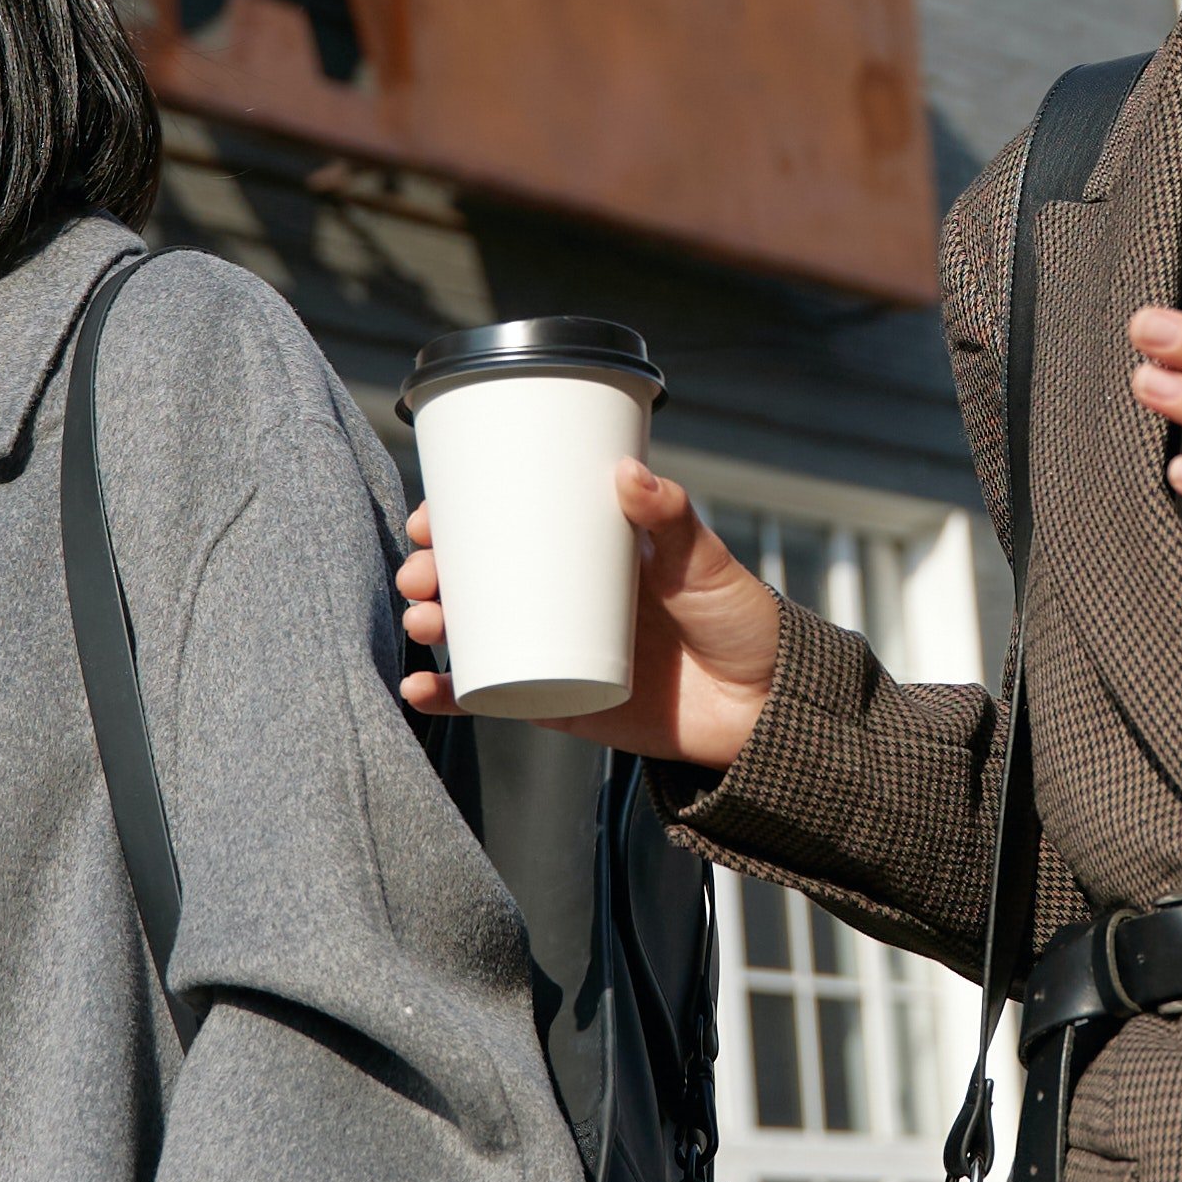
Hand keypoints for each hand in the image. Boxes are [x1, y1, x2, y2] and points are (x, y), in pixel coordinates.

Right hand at [397, 461, 785, 770]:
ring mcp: (554, 652)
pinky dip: (448, 697)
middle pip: (475, 578)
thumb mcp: (703, 561)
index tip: (430, 515)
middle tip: (421, 574)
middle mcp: (562, 599)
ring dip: (430, 624)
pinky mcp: (556, 705)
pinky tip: (417, 688)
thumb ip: (670, 518)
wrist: (764, 709)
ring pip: (472, 634)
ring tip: (423, 621)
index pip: (508, 524)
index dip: (458, 518)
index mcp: (588, 553)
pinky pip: (489, 699)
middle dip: (431, 572)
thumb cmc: (740, 622)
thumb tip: (626, 471)